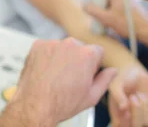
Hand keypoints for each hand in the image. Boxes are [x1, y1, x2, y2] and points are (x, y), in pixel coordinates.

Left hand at [0, 38, 117, 126]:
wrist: (35, 105)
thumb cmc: (62, 103)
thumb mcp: (91, 97)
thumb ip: (105, 80)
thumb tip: (113, 71)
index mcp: (87, 54)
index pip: (98, 51)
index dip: (93, 65)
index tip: (86, 74)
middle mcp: (70, 44)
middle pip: (79, 48)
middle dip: (77, 59)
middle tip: (70, 77)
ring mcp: (52, 43)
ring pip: (62, 47)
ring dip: (62, 57)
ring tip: (56, 76)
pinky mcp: (37, 45)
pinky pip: (47, 48)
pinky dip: (47, 56)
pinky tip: (46, 71)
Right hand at [85, 0, 147, 39]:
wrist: (147, 32)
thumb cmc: (127, 24)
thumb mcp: (106, 18)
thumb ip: (92, 10)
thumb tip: (84, 5)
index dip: (95, 5)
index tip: (95, 15)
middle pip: (105, 1)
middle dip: (102, 11)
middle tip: (102, 22)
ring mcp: (129, 1)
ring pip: (112, 7)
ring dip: (108, 15)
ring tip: (109, 25)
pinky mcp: (133, 8)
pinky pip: (119, 10)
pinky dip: (115, 16)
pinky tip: (117, 25)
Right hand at [108, 65, 147, 126]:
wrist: (133, 72)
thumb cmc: (121, 79)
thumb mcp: (115, 84)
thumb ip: (117, 95)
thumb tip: (123, 107)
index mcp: (117, 116)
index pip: (120, 126)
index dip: (125, 123)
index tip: (126, 112)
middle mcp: (129, 119)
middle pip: (136, 126)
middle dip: (136, 113)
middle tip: (132, 97)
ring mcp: (142, 117)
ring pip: (147, 121)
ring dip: (144, 106)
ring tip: (137, 94)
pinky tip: (145, 96)